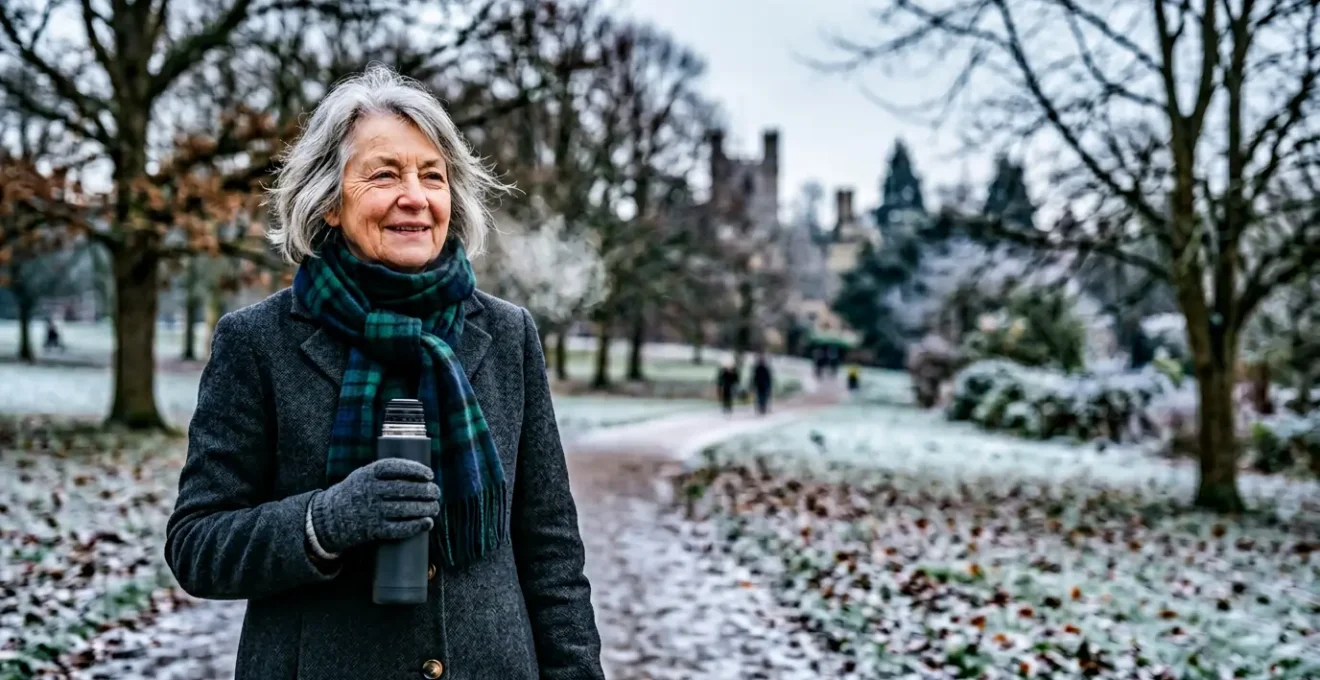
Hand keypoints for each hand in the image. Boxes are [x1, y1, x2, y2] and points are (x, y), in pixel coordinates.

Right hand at [310, 458, 439, 554]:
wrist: (328, 519)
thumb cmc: (354, 494)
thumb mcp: (362, 476)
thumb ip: (385, 474)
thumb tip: (420, 475)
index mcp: (367, 474)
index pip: (395, 467)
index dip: (415, 470)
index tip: (430, 474)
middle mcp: (368, 491)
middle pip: (403, 489)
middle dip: (425, 490)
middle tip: (436, 492)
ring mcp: (370, 511)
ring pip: (404, 509)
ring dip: (424, 509)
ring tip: (435, 507)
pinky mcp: (372, 530)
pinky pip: (398, 529)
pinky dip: (415, 526)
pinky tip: (427, 523)